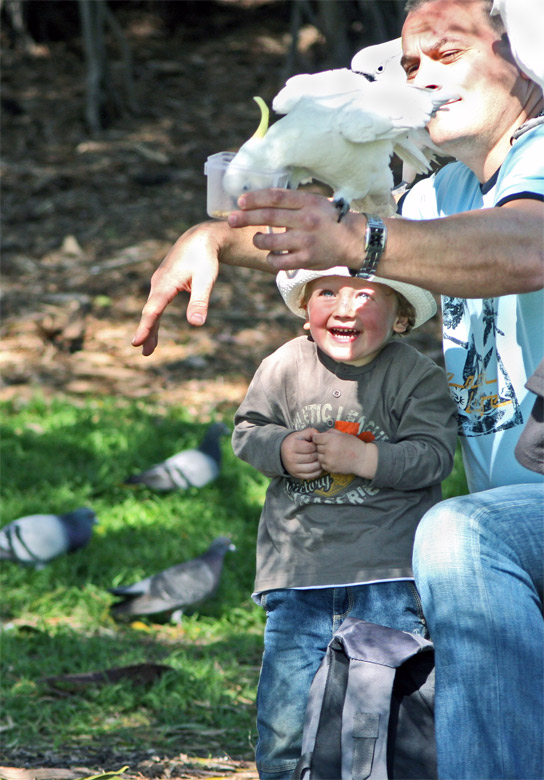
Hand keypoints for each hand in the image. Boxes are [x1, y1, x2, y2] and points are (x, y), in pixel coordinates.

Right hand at [132, 223, 221, 355]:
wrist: (200, 238)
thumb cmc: (204, 257)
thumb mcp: (206, 278)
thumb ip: (200, 300)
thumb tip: (196, 324)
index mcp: (166, 283)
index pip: (153, 310)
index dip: (146, 327)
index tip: (137, 342)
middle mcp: (158, 283)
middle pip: (150, 312)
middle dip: (146, 332)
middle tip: (144, 352)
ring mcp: (159, 283)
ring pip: (152, 309)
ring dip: (150, 328)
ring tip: (148, 349)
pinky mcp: (164, 283)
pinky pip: (156, 304)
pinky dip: (153, 318)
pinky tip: (154, 329)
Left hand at [227, 188, 363, 272]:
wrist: (353, 241)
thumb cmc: (330, 219)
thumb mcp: (316, 202)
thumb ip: (294, 201)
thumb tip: (263, 198)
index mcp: (308, 203)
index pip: (275, 197)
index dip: (255, 199)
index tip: (241, 201)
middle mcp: (306, 221)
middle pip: (268, 217)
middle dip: (245, 218)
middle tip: (232, 220)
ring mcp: (305, 242)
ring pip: (270, 242)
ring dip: (258, 240)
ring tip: (257, 238)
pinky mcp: (306, 260)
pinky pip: (279, 262)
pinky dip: (270, 258)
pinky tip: (271, 255)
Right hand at [281, 428, 322, 479]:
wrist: (281, 453)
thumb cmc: (294, 443)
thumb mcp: (299, 435)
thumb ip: (310, 432)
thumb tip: (319, 435)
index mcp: (292, 446)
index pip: (309, 448)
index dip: (316, 446)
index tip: (317, 445)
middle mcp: (291, 458)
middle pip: (311, 458)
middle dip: (319, 455)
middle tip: (321, 452)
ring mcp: (293, 468)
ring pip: (312, 468)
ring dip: (319, 464)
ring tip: (320, 459)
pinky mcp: (296, 475)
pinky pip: (310, 476)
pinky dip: (317, 472)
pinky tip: (318, 467)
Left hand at [313, 429, 377, 479]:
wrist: (362, 459)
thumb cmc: (353, 445)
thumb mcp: (343, 434)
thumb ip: (330, 432)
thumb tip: (318, 434)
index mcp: (332, 440)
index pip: (316, 438)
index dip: (318, 438)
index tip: (320, 439)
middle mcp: (329, 450)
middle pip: (316, 447)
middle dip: (321, 446)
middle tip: (329, 446)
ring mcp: (329, 460)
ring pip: (318, 456)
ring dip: (322, 454)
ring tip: (331, 453)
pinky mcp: (330, 468)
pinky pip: (322, 464)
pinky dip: (325, 461)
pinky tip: (333, 459)